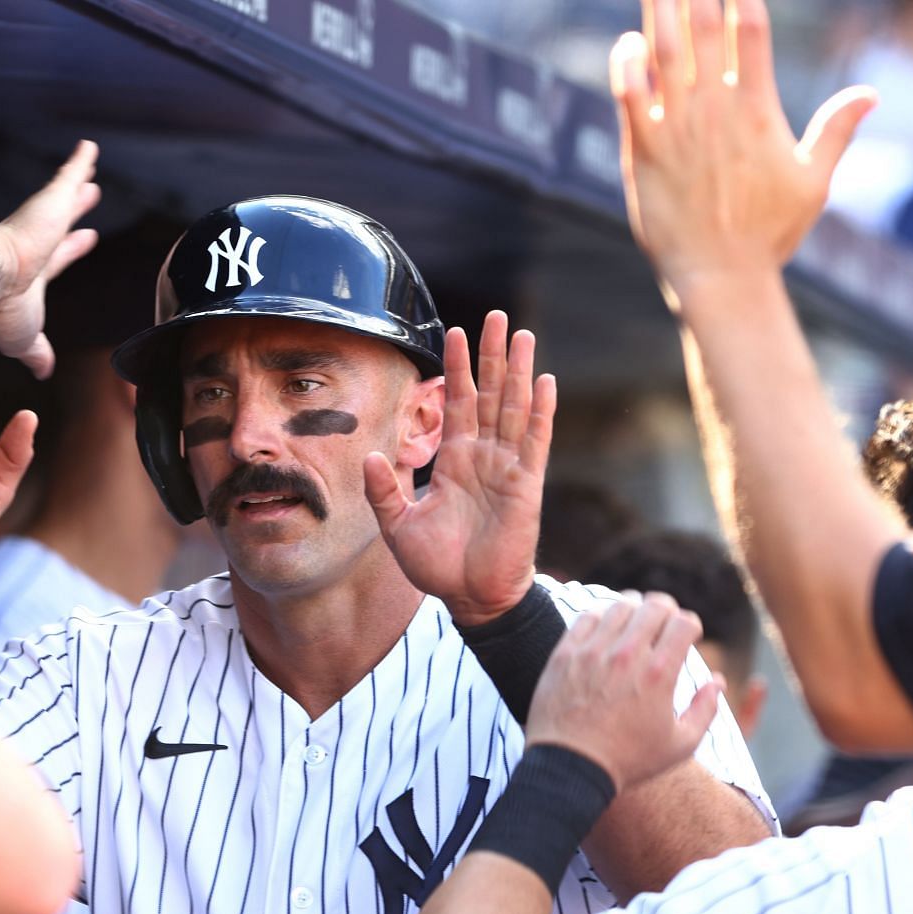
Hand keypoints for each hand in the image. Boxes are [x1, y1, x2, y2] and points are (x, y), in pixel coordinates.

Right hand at [0, 140, 102, 378]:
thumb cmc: (1, 313)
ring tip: (91, 168)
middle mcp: (33, 245)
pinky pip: (69, 175)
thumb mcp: (26, 339)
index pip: (55, 260)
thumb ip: (37, 351)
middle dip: (73, 211)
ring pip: (64, 197)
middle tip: (90, 195)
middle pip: (59, 223)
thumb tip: (43, 370)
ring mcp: (40, 221)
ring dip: (77, 184)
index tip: (86, 238)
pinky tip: (91, 146)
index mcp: (29, 275)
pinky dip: (80, 161)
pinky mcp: (48, 202)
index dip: (70, 250)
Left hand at [365, 311, 553, 624]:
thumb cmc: (438, 564)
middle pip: (490, 394)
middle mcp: (484, 456)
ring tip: (521, 334)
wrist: (471, 597)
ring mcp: (508, 468)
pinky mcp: (527, 485)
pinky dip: (540, 412)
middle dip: (491, 356)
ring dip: (518, 371)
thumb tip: (368, 454)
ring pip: (515, 408)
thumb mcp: (397, 525)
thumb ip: (384, 490)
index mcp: (455, 460)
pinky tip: (544, 381)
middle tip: (496, 316)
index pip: (458, 403)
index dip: (457, 368)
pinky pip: (535, 442)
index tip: (454, 331)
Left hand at [527, 593, 723, 791]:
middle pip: (655, 606)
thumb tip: (717, 681)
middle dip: (667, 610)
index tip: (687, 636)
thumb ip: (706, 710)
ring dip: (634, 610)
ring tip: (636, 623)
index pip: (684, 621)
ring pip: (620, 605)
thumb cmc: (628, 761)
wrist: (570, 768)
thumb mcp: (681, 745)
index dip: (691, 625)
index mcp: (659, 674)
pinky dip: (603, 616)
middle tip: (664, 623)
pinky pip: (588, 617)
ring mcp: (592, 652)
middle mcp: (626, 656)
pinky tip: (607, 629)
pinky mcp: (565, 654)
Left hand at [610, 0, 876, 298]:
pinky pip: (629, 97)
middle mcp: (714, 111)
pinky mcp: (641, 152)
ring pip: (663, 54)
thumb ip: (836, 130)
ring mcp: (675, 129)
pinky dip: (626, 66)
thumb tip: (871, 93)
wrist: (720, 278)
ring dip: (660, 12)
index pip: (751, 31)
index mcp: (757, 110)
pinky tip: (628, 41)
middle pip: (702, 30)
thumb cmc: (769, 234)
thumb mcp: (813, 181)